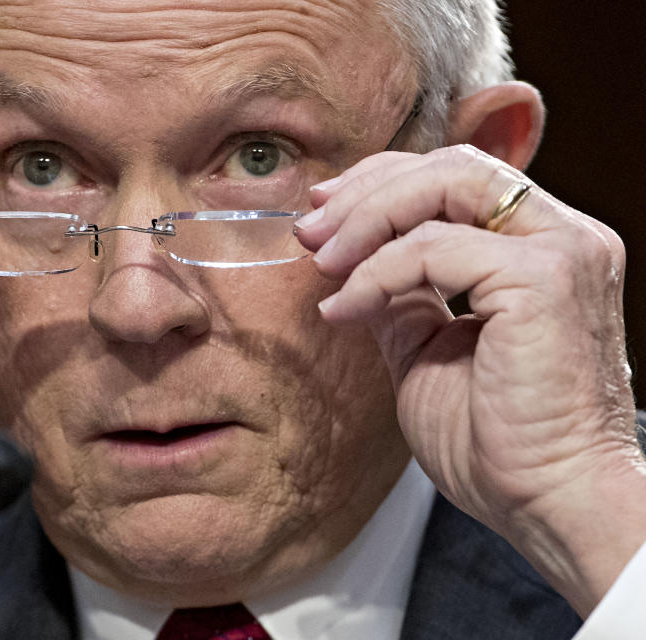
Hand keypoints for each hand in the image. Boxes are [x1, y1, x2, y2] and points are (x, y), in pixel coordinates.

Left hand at [295, 144, 644, 615]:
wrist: (547, 504)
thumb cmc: (497, 443)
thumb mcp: (428, 350)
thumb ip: (400, 297)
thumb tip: (350, 265)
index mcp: (540, 249)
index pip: (458, 179)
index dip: (384, 187)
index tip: (325, 218)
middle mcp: (560, 237)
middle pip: (452, 166)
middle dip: (368, 191)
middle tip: (311, 231)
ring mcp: (561, 251)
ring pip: (447, 184)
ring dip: (368, 218)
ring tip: (320, 259)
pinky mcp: (545, 279)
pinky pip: (434, 247)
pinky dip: (377, 272)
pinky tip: (345, 307)